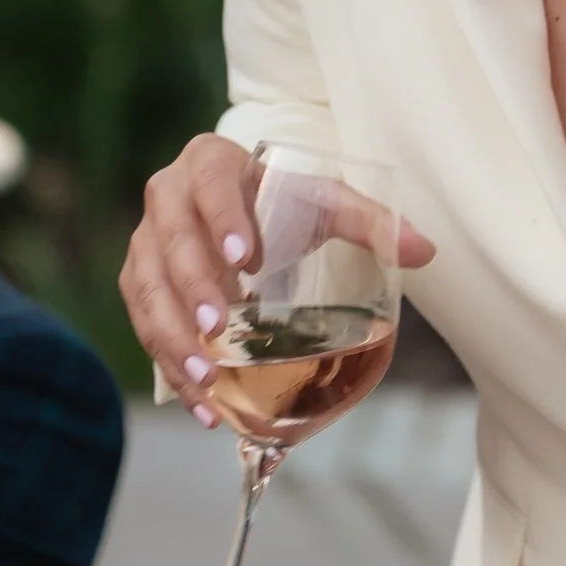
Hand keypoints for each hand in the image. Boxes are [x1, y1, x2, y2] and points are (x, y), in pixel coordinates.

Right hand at [121, 134, 434, 424]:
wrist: (243, 200)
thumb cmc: (283, 199)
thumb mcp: (323, 201)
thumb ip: (370, 221)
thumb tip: (425, 251)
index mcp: (209, 162)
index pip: (212, 185)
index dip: (223, 218)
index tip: (245, 258)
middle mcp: (167, 196)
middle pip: (170, 242)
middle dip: (191, 289)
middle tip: (217, 331)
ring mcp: (146, 241)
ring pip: (146, 289)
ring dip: (171, 338)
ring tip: (205, 380)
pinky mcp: (140, 282)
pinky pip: (144, 325)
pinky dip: (168, 365)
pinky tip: (201, 404)